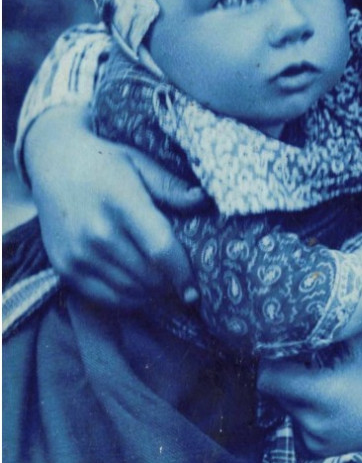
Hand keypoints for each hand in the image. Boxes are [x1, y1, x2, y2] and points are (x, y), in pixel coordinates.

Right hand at [24, 106, 203, 307]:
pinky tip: (139, 292)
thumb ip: (170, 187)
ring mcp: (78, 253)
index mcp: (122, 202)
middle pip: (147, 276)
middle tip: (181, 286)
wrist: (54, 163)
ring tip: (163, 288)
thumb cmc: (104, 162)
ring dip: (150, 295)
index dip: (182, 274)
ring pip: (128, 291)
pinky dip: (126, 300)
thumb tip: (205, 200)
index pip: (160, 249)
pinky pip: (103, 298)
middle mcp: (98, 232)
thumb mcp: (140, 163)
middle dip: (170, 286)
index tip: (194, 292)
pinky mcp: (65, 267)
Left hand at [258, 331, 361, 456]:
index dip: (268, 359)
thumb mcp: (359, 341)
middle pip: (275, 392)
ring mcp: (315, 442)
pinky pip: (293, 423)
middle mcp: (315, 424)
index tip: (277, 343)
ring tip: (315, 374)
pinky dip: (300, 408)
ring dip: (291, 390)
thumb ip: (326, 329)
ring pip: (284, 407)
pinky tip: (321, 398)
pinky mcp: (317, 451)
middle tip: (298, 354)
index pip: (269, 380)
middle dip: (282, 371)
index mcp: (324, 395)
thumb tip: (297, 314)